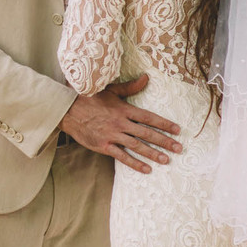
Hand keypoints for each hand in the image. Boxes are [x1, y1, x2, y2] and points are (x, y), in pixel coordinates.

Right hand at [59, 75, 181, 172]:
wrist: (67, 110)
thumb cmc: (89, 98)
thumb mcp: (110, 90)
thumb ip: (130, 87)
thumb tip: (146, 78)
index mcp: (124, 109)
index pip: (149, 117)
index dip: (164, 124)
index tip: (177, 130)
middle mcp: (120, 123)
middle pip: (147, 133)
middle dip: (164, 141)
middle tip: (179, 149)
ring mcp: (112, 135)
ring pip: (137, 146)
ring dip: (153, 153)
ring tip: (166, 160)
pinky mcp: (103, 145)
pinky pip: (122, 156)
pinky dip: (135, 163)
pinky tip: (146, 169)